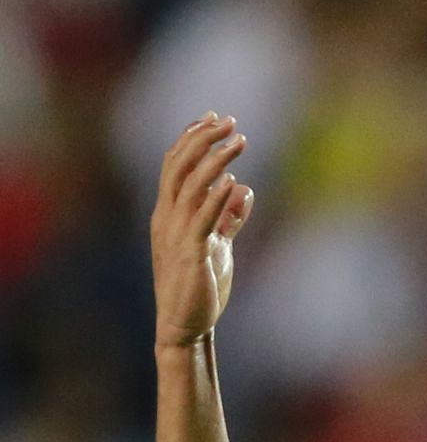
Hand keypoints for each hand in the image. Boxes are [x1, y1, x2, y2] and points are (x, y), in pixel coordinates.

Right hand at [150, 113, 253, 348]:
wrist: (186, 324)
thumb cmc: (201, 284)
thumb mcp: (218, 244)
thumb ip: (229, 218)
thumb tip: (243, 190)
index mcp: (169, 213)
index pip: (175, 166)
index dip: (192, 139)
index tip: (213, 117)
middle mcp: (167, 218)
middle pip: (180, 167)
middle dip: (203, 140)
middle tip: (229, 120)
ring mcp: (177, 235)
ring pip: (192, 187)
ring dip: (216, 161)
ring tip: (239, 141)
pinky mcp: (191, 254)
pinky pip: (203, 220)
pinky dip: (217, 198)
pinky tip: (232, 181)